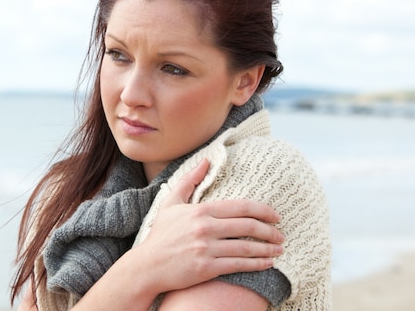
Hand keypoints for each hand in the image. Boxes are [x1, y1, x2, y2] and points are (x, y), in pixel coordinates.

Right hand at [137, 158, 283, 292]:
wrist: (148, 266)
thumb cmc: (160, 235)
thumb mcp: (171, 203)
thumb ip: (189, 181)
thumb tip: (206, 160)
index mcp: (200, 211)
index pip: (240, 207)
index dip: (263, 210)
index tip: (276, 216)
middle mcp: (205, 228)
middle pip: (247, 226)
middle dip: (269, 230)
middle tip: (281, 234)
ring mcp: (206, 249)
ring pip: (246, 247)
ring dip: (267, 248)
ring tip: (279, 248)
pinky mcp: (207, 268)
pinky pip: (239, 265)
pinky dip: (257, 264)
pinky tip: (268, 263)